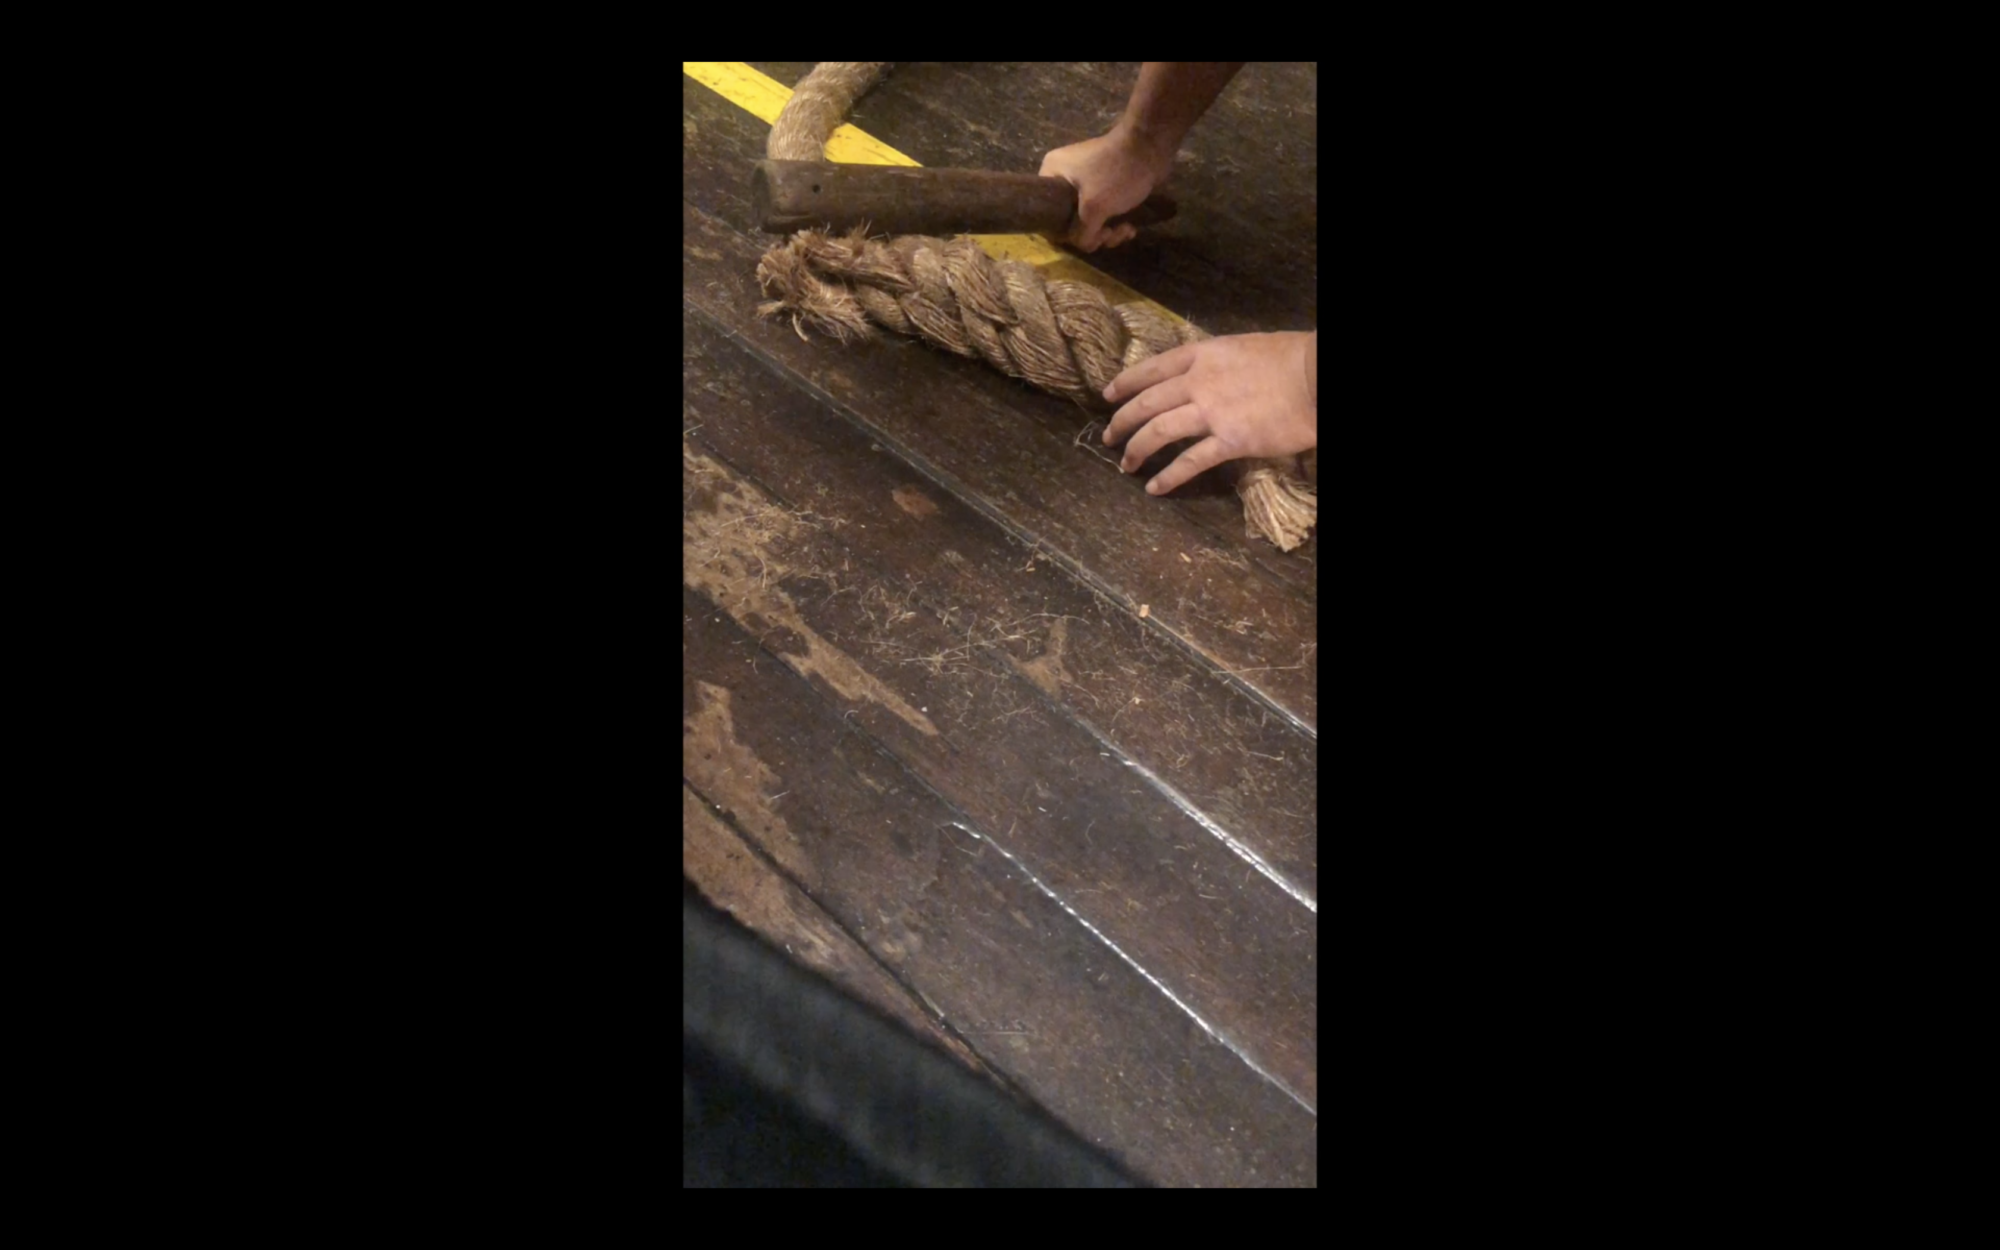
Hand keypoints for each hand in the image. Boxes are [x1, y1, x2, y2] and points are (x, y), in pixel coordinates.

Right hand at [1038, 124, 1174, 252]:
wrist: (1151, 146)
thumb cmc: (1116, 173)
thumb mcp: (1094, 207)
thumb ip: (1082, 233)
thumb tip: (1083, 246)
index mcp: (1052, 173)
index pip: (1046, 213)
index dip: (1062, 232)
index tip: (1083, 237)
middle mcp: (1065, 177)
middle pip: (1069, 220)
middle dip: (1092, 234)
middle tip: (1108, 234)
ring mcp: (1086, 182)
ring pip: (1089, 220)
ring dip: (1108, 233)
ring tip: (1125, 231)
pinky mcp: (1106, 187)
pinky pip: (1103, 213)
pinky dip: (1115, 223)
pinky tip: (1130, 227)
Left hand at [1103, 331, 1316, 494]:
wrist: (1316, 377)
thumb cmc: (1291, 359)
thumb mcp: (1244, 348)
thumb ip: (1218, 363)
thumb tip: (1207, 376)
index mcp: (1203, 355)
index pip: (1152, 368)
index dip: (1126, 383)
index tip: (1108, 395)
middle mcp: (1198, 382)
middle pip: (1146, 403)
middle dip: (1121, 421)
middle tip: (1107, 437)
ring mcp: (1211, 412)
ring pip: (1158, 432)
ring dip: (1136, 449)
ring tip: (1124, 464)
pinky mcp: (1229, 441)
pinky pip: (1189, 462)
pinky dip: (1168, 477)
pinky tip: (1154, 489)